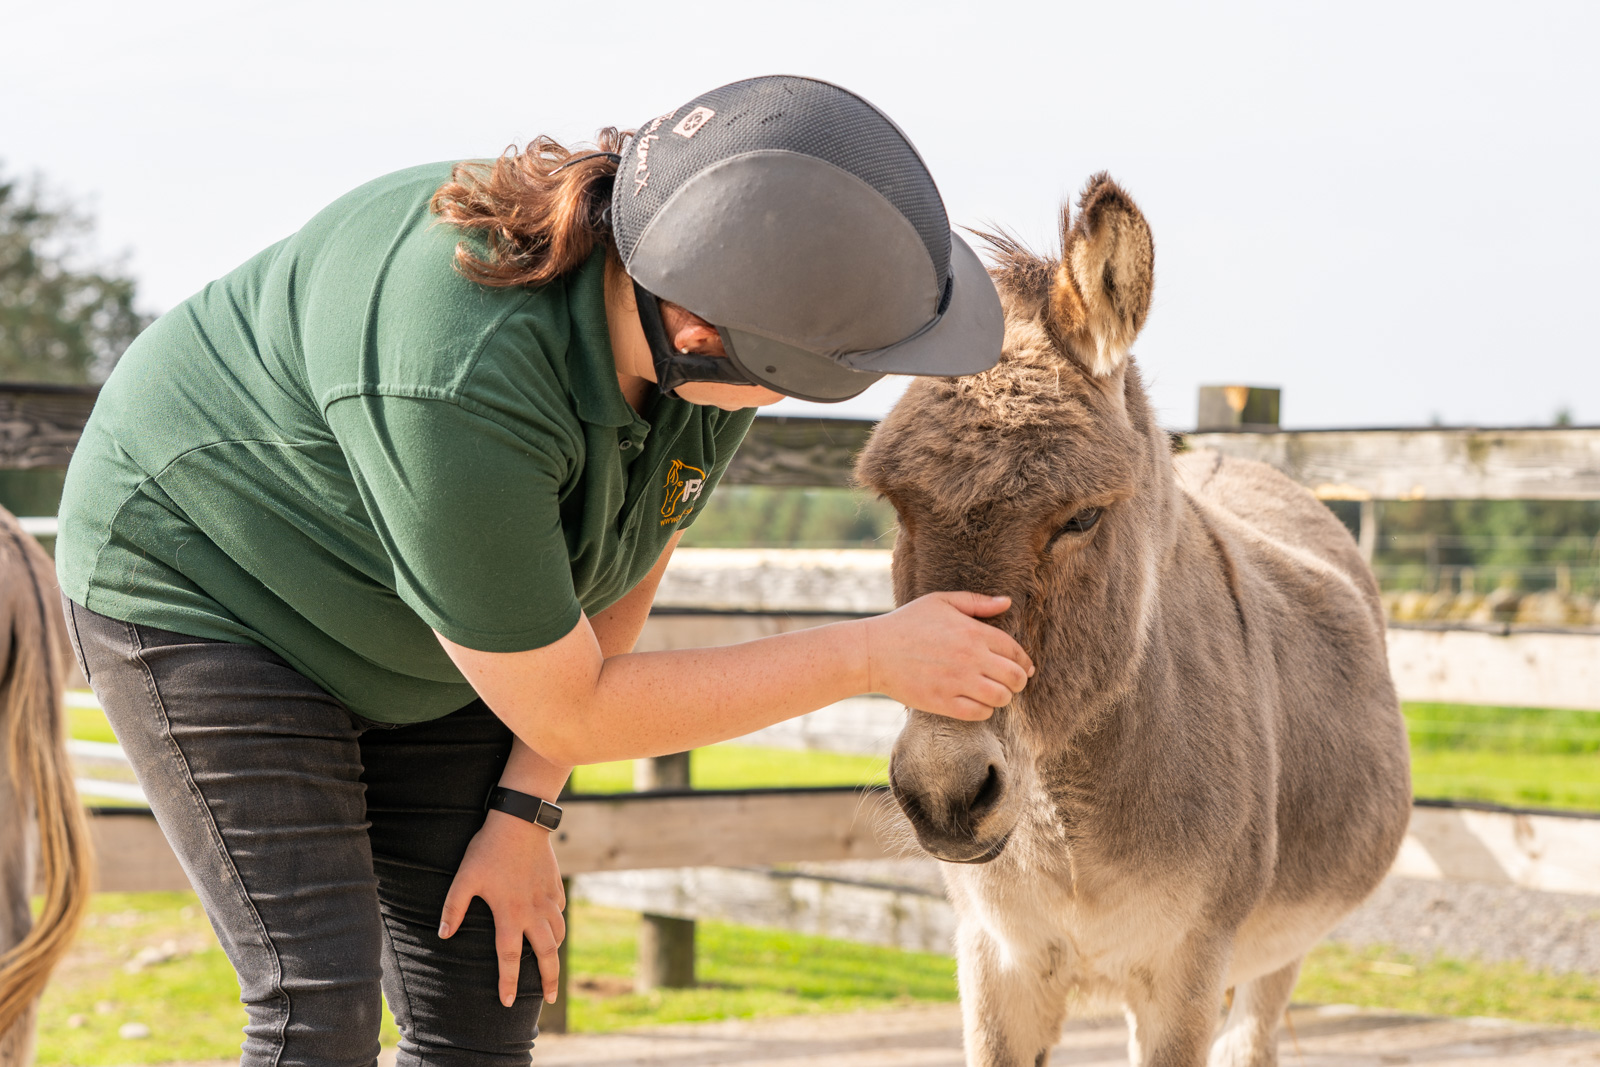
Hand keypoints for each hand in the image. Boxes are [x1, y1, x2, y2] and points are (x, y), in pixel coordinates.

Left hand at [438, 809, 565, 1005]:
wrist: (520, 821)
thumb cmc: (488, 849)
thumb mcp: (464, 877)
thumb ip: (453, 907)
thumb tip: (443, 935)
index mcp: (510, 914)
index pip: (510, 957)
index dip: (508, 982)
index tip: (508, 1002)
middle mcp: (533, 912)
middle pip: (546, 954)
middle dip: (548, 979)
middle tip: (548, 998)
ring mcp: (547, 899)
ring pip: (558, 934)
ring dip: (554, 953)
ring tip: (550, 964)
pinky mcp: (555, 886)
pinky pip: (559, 912)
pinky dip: (557, 924)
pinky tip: (551, 926)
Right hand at [864, 592, 1033, 720]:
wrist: (874, 652)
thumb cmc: (907, 623)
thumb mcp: (941, 602)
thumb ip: (977, 602)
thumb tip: (1006, 602)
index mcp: (973, 632)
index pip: (1015, 651)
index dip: (1024, 661)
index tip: (1025, 667)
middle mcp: (970, 658)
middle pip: (1014, 677)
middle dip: (1018, 681)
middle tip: (1011, 683)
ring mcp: (958, 682)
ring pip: (1001, 698)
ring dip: (1003, 697)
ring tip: (994, 693)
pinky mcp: (944, 702)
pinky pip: (980, 713)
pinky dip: (985, 710)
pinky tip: (976, 702)